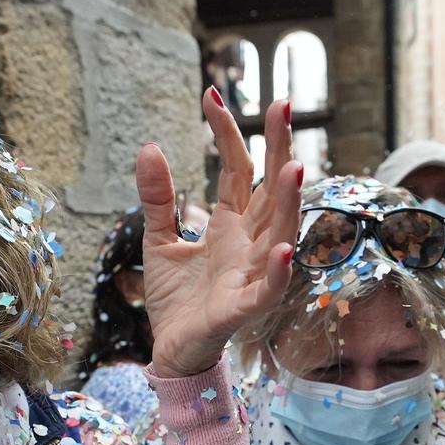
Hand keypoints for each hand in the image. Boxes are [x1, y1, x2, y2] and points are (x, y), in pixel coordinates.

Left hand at [141, 91, 303, 377]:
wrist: (171, 350)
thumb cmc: (176, 299)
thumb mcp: (159, 240)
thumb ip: (158, 198)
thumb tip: (151, 146)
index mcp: (231, 225)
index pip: (238, 169)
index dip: (228, 133)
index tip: (212, 94)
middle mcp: (249, 243)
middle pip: (270, 189)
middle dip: (278, 148)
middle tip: (283, 104)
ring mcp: (250, 274)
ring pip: (277, 232)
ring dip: (287, 201)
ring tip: (293, 164)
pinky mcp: (242, 309)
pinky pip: (267, 290)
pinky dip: (277, 272)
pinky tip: (282, 248)